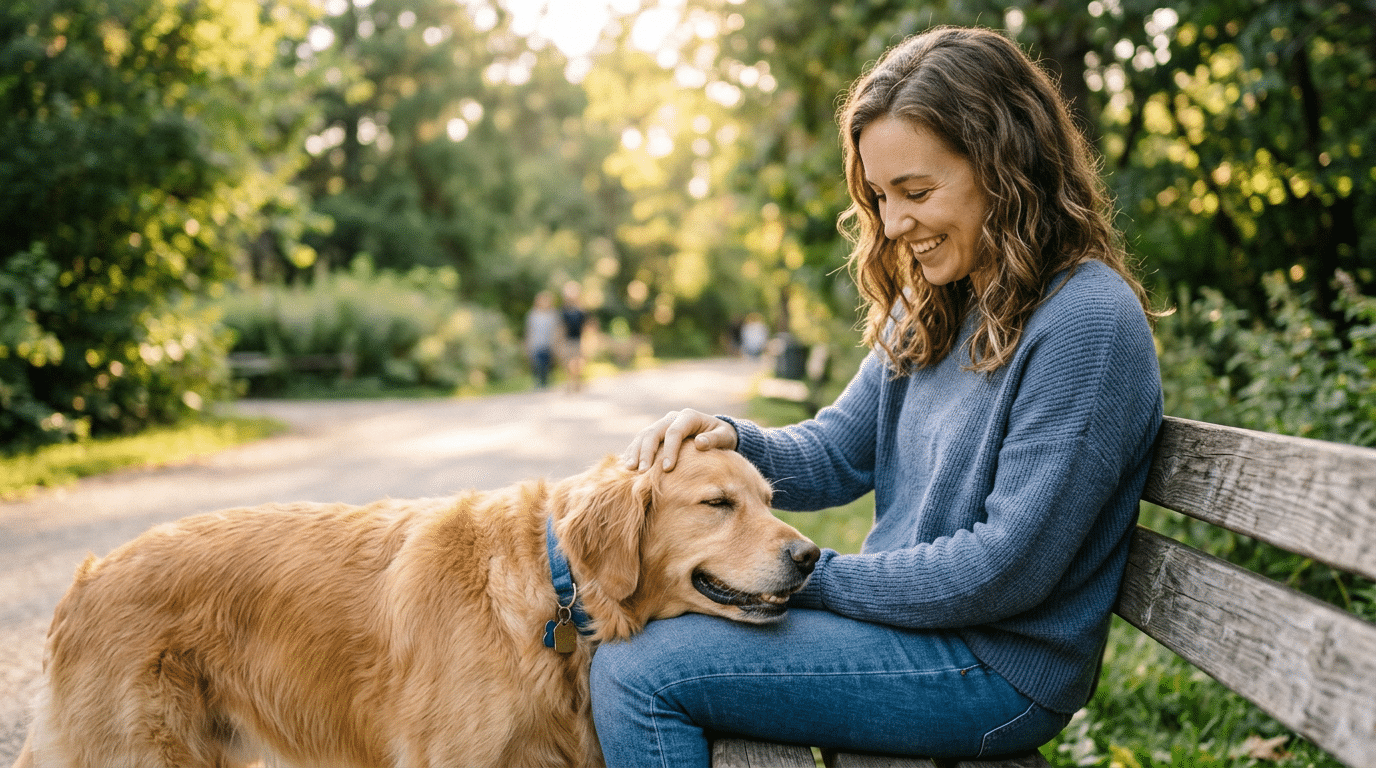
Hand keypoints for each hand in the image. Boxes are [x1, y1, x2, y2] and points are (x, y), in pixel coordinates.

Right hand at [622, 409, 737, 471]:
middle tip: (642, 471)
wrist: (716, 432)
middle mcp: (672, 418)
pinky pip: (640, 441)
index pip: (674, 432)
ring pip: (643, 436)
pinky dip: (632, 452)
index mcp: (689, 417)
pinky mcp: (656, 434)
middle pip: (654, 432)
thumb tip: (699, 443)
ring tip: (629, 469)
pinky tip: (626, 466)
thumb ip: (715, 439)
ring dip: (634, 452)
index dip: (669, 450)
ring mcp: (662, 425)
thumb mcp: (725, 436)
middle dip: (646, 452)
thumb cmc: (723, 436)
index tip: (667, 469)